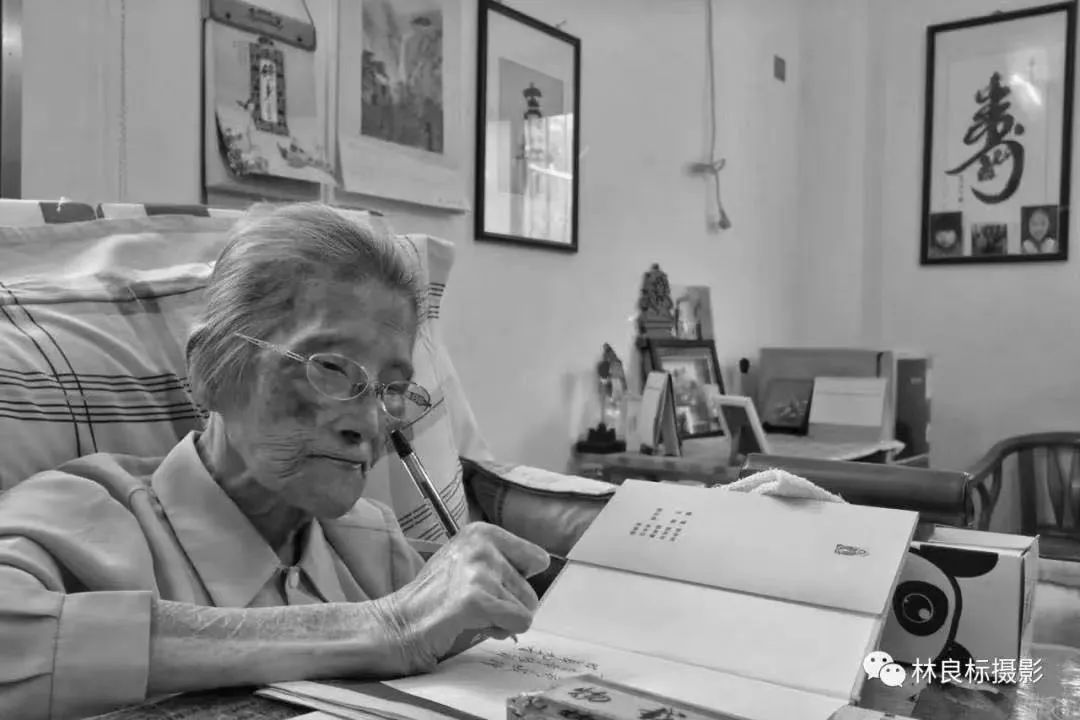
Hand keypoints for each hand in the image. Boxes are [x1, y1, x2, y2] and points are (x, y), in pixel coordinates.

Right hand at [374, 523, 550, 672]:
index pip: (536, 558)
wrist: (400, 622)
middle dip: (510, 606)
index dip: (518, 582)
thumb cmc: (436, 597)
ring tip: (472, 614)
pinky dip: (501, 631)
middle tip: (477, 607)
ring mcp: (480, 571)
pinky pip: (519, 623)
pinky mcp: (478, 599)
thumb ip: (502, 561)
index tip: (492, 587)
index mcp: (482, 532)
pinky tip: (474, 623)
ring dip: (503, 620)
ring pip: (527, 609)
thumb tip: (541, 571)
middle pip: (532, 590)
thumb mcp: (469, 562)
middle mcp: (483, 546)